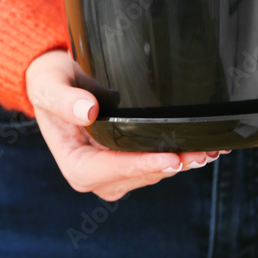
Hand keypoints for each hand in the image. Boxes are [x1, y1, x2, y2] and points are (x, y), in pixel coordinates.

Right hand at [26, 50, 225, 200]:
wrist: (55, 82)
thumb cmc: (50, 84)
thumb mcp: (49, 86)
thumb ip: (64, 99)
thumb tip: (88, 110)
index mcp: (75, 164)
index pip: (111, 171)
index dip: (141, 166)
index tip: (169, 158)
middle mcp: (95, 175)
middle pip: (139, 176)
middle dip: (171, 165)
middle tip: (202, 153)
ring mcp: (113, 171)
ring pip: (152, 173)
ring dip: (180, 163)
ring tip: (209, 150)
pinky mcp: (127, 161)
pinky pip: (155, 163)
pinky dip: (178, 156)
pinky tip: (201, 148)